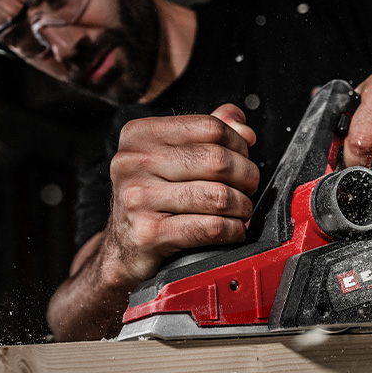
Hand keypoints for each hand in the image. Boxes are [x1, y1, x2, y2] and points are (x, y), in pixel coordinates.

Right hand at [103, 104, 258, 281]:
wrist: (124, 245)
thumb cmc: (152, 196)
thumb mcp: (172, 154)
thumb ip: (208, 133)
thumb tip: (243, 128)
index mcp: (140, 135)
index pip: (210, 127)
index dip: (239, 144)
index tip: (244, 157)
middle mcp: (133, 163)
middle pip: (218, 160)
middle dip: (246, 176)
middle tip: (248, 187)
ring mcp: (138, 199)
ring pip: (219, 196)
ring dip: (242, 206)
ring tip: (241, 210)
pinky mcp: (148, 234)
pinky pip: (211, 227)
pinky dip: (233, 230)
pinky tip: (233, 229)